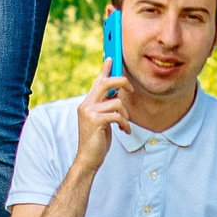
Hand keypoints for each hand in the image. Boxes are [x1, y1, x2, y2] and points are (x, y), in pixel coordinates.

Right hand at [73, 60, 129, 174]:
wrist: (88, 158)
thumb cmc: (96, 139)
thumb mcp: (100, 119)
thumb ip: (105, 107)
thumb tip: (117, 97)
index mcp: (87, 103)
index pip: (97, 81)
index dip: (105, 69)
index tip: (111, 58)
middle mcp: (86, 104)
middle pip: (106, 83)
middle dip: (122, 82)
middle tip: (130, 90)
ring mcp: (90, 112)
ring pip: (117, 102)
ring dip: (125, 114)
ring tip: (124, 124)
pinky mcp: (96, 121)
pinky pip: (117, 115)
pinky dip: (124, 123)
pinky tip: (124, 130)